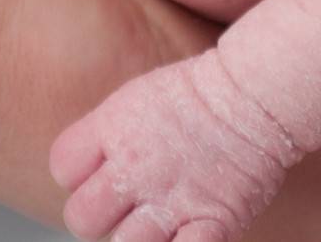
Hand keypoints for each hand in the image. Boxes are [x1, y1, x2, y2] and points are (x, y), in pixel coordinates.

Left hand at [50, 51, 297, 241]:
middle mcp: (135, 166)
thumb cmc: (201, 94)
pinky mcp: (211, 221)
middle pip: (82, 218)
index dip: (76, 178)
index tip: (97, 176)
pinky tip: (184, 238)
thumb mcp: (138, 98)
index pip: (63, 168)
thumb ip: (109, 135)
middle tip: (121, 211)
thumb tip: (90, 166)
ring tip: (154, 228)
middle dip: (96, 220)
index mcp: (114, 128)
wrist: (257, 94)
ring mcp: (172, 196)